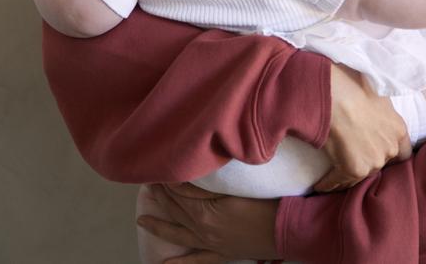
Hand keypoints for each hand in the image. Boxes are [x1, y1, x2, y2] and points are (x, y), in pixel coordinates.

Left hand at [136, 183, 278, 262]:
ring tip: (142, 221)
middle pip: (177, 211)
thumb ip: (205, 188)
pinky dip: (180, 263)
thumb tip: (182, 180)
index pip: (179, 194)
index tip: (158, 170)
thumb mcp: (233, 189)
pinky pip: (197, 261)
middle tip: (148, 185)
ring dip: (160, 226)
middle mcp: (203, 231)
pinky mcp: (221, 254)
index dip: (168, 182)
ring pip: (179, 235)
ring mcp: (211, 244)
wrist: (283, 228)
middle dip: (162, 197)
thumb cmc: (263, 202)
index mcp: (205, 213)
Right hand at [314, 63, 412, 192]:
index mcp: (398, 130)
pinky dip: (329, 183)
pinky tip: (320, 184)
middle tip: (351, 156)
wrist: (336, 95)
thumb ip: (381, 108)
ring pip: (360, 175)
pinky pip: (339, 181)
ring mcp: (373, 162)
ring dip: (348, 173)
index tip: (378, 151)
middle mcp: (389, 149)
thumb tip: (373, 104)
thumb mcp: (376, 90)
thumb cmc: (353, 85)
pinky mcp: (353, 170)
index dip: (390, 153)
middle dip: (367, 160)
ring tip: (334, 172)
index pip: (403, 153)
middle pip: (380, 163)